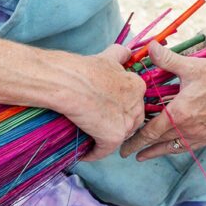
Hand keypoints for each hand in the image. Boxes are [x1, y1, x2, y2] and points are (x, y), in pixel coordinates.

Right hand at [69, 44, 147, 161]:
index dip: (121, 107)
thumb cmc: (83, 69)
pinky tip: (85, 153)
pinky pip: (104, 151)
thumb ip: (119, 55)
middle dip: (118, 124)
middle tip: (99, 125)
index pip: (134, 102)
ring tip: (92, 140)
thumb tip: (125, 53)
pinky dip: (93, 153)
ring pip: (120, 136)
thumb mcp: (107, 56)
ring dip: (107, 140)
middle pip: (131, 120)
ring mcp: (126, 122)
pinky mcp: (113, 136)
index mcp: (137, 85)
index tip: (108, 109)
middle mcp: (136, 104)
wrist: (68, 81)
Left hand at [119, 41, 205, 161]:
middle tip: (127, 153)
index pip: (151, 131)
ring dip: (158, 152)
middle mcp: (188, 128)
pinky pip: (191, 146)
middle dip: (142, 149)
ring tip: (145, 156)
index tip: (124, 147)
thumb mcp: (191, 66)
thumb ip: (167, 59)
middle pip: (160, 143)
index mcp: (179, 113)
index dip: (135, 140)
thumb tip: (150, 46)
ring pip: (174, 148)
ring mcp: (202, 135)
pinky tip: (173, 147)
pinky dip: (178, 148)